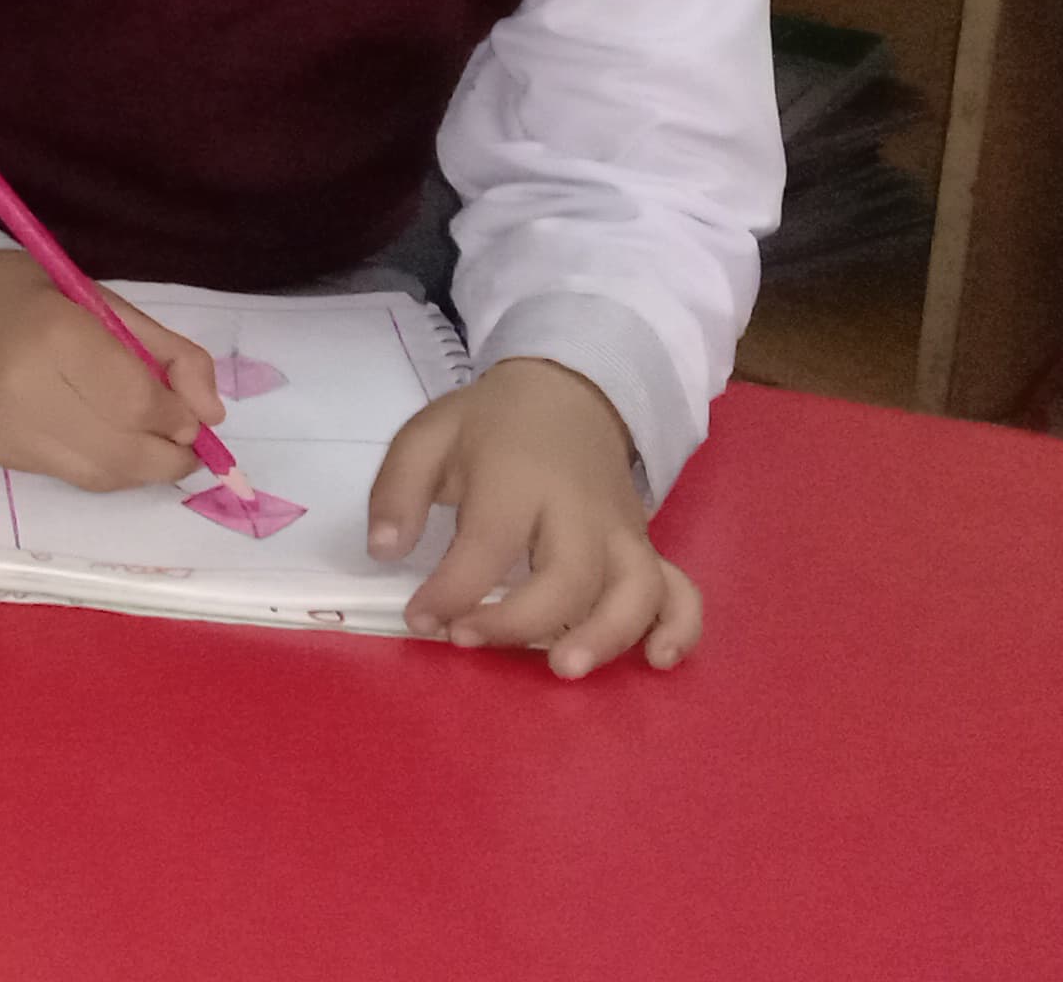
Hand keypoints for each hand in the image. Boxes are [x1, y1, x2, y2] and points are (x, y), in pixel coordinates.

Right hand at [0, 248, 226, 492]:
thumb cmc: (33, 295)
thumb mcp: (108, 301)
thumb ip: (170, 353)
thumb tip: (212, 415)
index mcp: (56, 335)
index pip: (137, 402)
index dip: (178, 418)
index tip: (192, 414)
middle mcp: (25, 389)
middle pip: (123, 451)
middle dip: (171, 456)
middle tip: (187, 444)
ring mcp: (8, 428)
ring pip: (101, 476)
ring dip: (143, 470)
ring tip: (158, 447)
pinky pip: (73, 476)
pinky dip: (106, 467)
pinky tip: (108, 441)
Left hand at [371, 357, 699, 678]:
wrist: (568, 394)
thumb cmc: (490, 426)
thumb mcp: (428, 437)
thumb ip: (398, 492)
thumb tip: (383, 551)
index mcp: (518, 477)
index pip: (488, 544)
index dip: (451, 591)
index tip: (420, 619)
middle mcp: (579, 509)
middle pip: (568, 577)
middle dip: (520, 622)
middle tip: (469, 643)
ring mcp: (623, 532)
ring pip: (634, 590)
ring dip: (605, 636)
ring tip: (563, 668)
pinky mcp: (647, 548)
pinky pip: (679, 590)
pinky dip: (679, 627)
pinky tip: (657, 662)